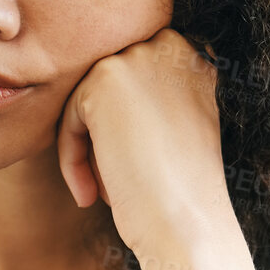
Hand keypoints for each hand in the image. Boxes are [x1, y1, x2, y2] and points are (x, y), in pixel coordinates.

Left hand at [55, 27, 233, 259]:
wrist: (189, 223)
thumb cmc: (186, 194)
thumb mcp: (179, 131)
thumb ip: (151, 101)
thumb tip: (102, 100)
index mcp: (198, 58)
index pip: (136, 88)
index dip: (128, 133)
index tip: (135, 172)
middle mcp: (174, 46)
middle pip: (111, 91)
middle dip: (108, 140)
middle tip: (117, 185)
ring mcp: (141, 56)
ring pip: (89, 102)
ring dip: (91, 150)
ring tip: (108, 191)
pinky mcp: (106, 77)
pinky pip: (70, 115)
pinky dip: (73, 157)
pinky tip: (91, 195)